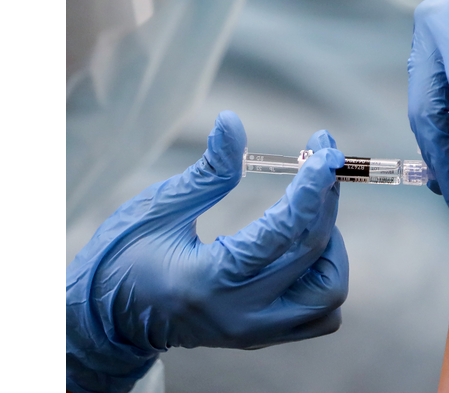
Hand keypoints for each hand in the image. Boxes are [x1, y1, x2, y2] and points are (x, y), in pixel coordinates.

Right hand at [66, 111, 348, 392]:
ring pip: (328, 296)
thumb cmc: (124, 256)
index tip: (326, 151)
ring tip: (309, 210)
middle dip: (326, 201)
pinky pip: (320, 315)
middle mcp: (239, 315)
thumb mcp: (159, 207)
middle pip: (314, 256)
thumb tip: (233, 122)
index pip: (281, 233)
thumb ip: (207, 171)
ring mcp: (254, 332)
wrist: (107, 318)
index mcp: (206, 281)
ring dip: (332, 245)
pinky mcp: (262, 336)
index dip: (311, 187)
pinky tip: (304, 245)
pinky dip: (325, 276)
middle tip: (322, 163)